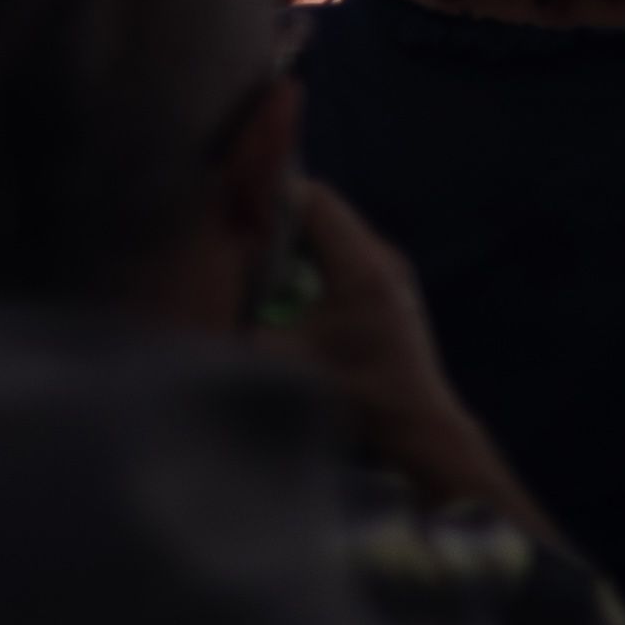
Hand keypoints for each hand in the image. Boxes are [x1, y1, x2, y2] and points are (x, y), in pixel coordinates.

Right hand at [268, 184, 545, 531]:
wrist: (420, 428)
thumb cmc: (359, 397)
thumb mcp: (287, 362)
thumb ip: (244, 324)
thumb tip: (204, 292)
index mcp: (361, 267)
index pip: (313, 198)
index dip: (270, 197)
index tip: (235, 211)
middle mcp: (383, 257)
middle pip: (322, 208)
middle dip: (278, 218)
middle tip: (241, 237)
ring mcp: (393, 269)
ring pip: (334, 228)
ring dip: (297, 238)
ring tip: (263, 262)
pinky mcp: (393, 285)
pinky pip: (346, 250)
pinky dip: (316, 256)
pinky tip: (294, 286)